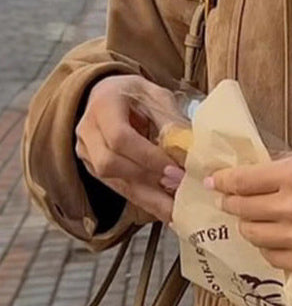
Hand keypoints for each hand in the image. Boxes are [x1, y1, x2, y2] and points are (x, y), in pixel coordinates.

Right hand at [75, 75, 184, 221]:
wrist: (108, 94)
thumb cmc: (136, 94)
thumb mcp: (157, 96)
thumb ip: (170, 120)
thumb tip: (191, 151)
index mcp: (104, 105)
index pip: (120, 138)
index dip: (148, 157)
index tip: (175, 170)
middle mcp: (87, 130)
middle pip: (110, 164)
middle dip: (148, 181)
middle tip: (179, 192)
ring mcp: (86, 152)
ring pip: (112, 182)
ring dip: (147, 198)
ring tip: (175, 211)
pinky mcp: (94, 168)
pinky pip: (118, 188)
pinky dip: (143, 200)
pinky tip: (164, 209)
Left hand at [211, 152, 291, 278]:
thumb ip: (291, 165)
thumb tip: (260, 168)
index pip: (242, 180)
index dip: (223, 181)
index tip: (214, 181)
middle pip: (241, 209)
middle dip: (231, 203)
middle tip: (230, 200)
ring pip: (253, 235)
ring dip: (249, 226)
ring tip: (254, 219)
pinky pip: (272, 257)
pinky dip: (269, 247)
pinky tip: (277, 238)